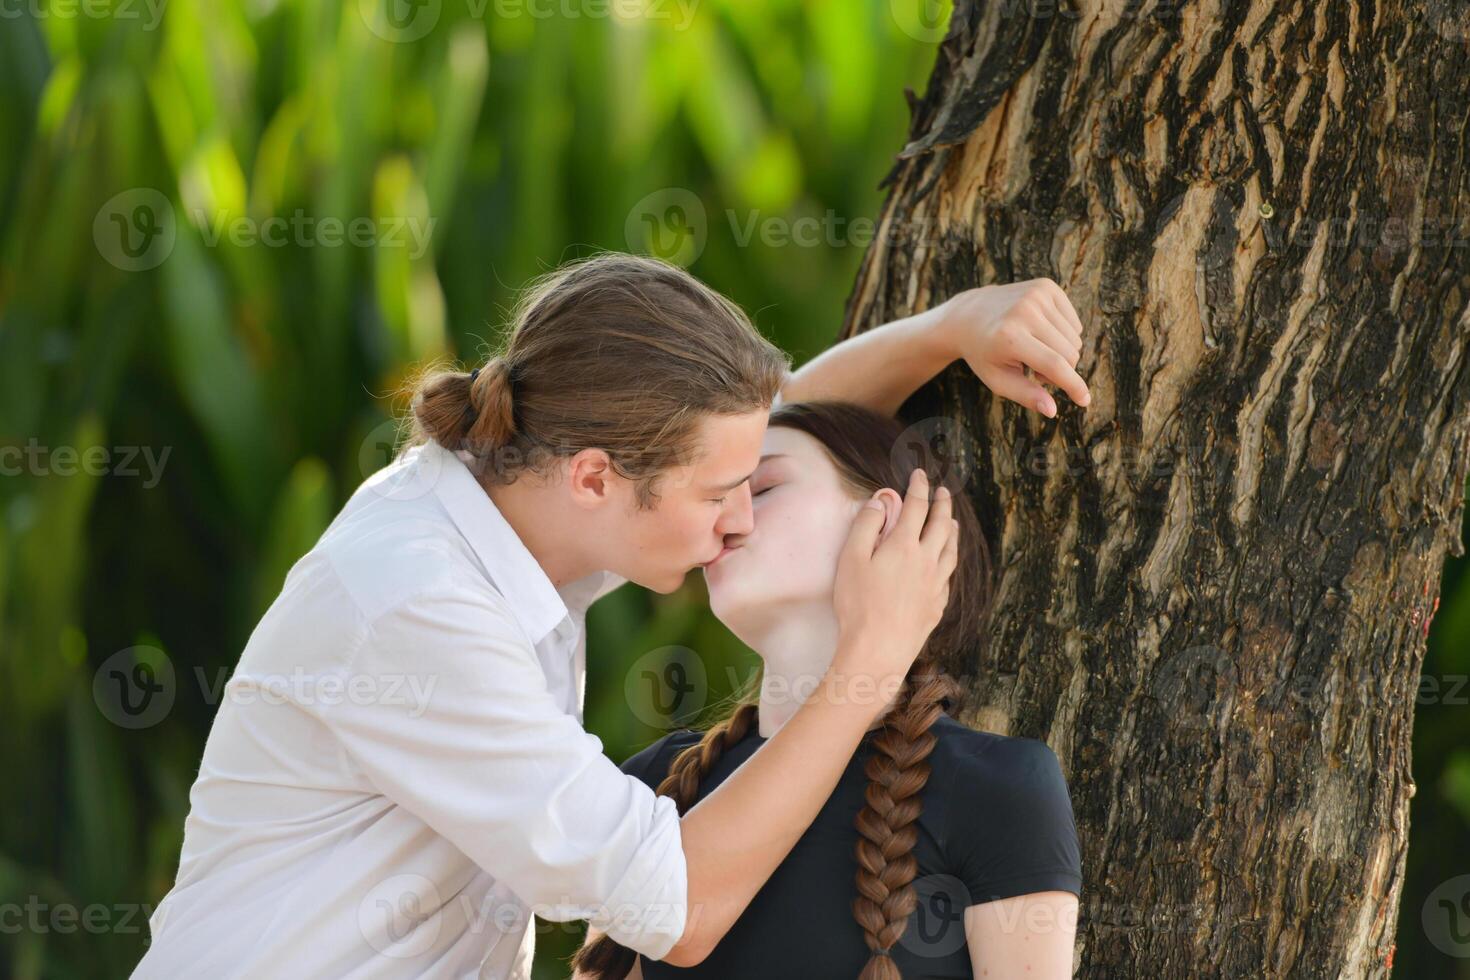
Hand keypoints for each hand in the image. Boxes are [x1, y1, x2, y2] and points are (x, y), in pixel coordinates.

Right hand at [832, 468, 958, 699]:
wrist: (878, 650)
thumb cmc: (858, 605)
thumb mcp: (851, 559)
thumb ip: (866, 526)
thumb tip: (881, 502)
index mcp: (904, 546)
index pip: (916, 507)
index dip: (919, 487)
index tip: (920, 475)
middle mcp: (926, 561)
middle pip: (940, 525)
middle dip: (943, 504)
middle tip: (944, 491)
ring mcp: (935, 584)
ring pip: (951, 550)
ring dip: (952, 531)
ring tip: (953, 521)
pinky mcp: (936, 605)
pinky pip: (949, 576)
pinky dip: (950, 561)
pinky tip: (946, 563)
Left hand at [937, 279, 1090, 417]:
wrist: (968, 315)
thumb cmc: (984, 354)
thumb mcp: (998, 379)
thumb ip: (1025, 396)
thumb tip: (1053, 411)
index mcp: (1011, 338)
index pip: (1055, 365)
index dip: (1074, 385)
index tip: (1085, 401)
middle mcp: (1025, 312)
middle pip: (1069, 354)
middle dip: (1060, 370)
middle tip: (1033, 371)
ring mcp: (1036, 295)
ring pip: (1075, 339)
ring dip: (1061, 352)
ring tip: (1034, 351)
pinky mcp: (1046, 286)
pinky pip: (1074, 322)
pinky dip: (1063, 334)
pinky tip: (1041, 333)